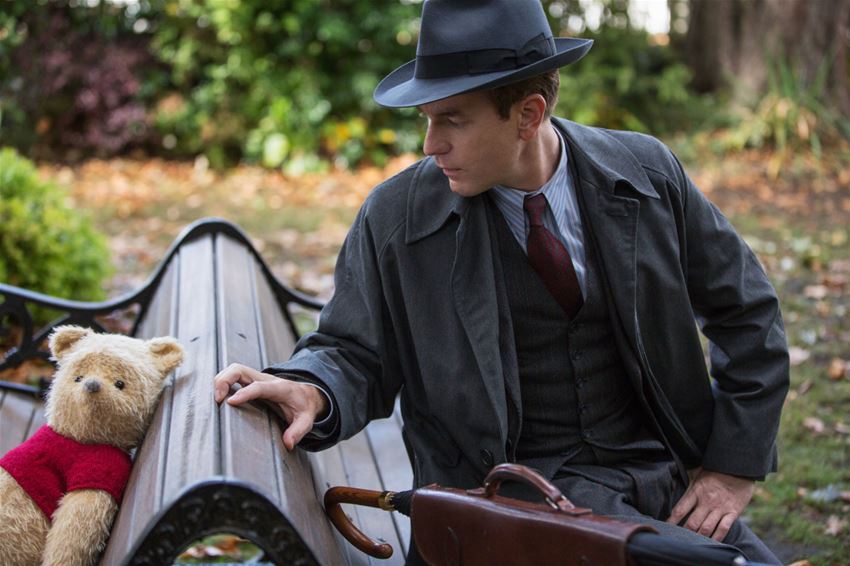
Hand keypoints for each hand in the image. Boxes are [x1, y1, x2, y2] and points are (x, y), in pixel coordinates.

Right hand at [213, 363, 327, 450]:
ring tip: (215, 400)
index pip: (259, 387)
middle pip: (240, 369)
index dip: (244, 393)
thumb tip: (288, 443)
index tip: (230, 402)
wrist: (306, 394)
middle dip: (224, 380)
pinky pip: (232, 376)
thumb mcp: (307, 419)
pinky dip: (222, 383)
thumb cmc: (303, 406)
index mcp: (279, 388)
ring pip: (233, 370)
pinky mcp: (250, 381)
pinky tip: (217, 396)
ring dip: (221, 381)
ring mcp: (256, 379)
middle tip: (217, 400)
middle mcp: (265, 380)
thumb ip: (298, 430)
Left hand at [667, 468, 754, 541]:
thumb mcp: (697, 472)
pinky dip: (717, 538)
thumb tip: (672, 474)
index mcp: (695, 492)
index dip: (671, 521)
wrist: (739, 468)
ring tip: (693, 543)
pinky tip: (711, 543)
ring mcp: (720, 508)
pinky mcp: (732, 512)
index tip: (666, 527)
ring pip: (706, 528)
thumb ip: (686, 478)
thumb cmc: (715, 469)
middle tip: (679, 539)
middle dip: (684, 533)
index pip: (680, 510)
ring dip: (699, 537)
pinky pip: (723, 529)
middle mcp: (706, 502)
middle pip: (692, 523)